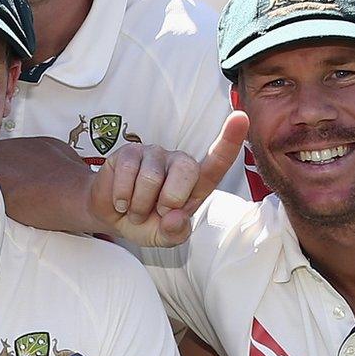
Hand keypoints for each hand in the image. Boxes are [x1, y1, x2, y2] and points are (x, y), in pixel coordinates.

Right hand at [92, 113, 248, 246]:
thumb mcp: (165, 237)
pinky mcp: (129, 152)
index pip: (216, 162)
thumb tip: (175, 218)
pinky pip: (128, 172)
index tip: (240, 118)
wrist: (113, 218)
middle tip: (157, 213)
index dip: (229, 140)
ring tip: (135, 210)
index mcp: (195, 183)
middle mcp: (178, 163)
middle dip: (170, 200)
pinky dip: (123, 196)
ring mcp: (154, 154)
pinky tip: (122, 201)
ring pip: (151, 178)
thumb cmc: (146, 223)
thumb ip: (176, 233)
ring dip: (139, 205)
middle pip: (186, 170)